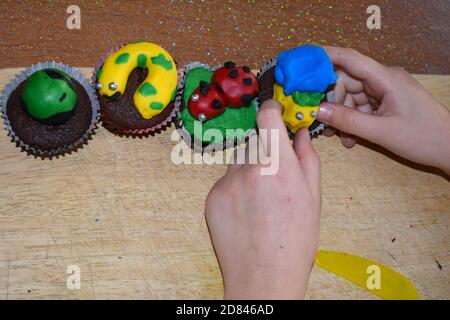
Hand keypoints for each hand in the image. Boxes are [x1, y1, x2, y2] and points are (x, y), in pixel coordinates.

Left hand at [205, 100, 320, 298]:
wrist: (263, 276)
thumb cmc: (296, 241)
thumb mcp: (313, 198)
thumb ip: (307, 159)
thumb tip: (300, 134)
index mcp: (279, 165)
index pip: (267, 117)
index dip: (270, 110)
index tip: (272, 113)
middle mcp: (249, 168)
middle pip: (253, 141)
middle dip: (264, 150)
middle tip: (273, 177)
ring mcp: (226, 182)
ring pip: (238, 161)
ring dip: (248, 169)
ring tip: (259, 199)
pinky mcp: (212, 197)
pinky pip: (225, 181)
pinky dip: (234, 188)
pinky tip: (245, 211)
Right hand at [318, 46, 449, 173]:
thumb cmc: (423, 137)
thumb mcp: (381, 132)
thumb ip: (348, 121)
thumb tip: (318, 110)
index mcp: (386, 78)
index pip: (350, 59)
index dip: (325, 57)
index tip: (303, 62)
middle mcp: (384, 80)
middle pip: (346, 82)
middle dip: (331, 102)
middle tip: (320, 122)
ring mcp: (385, 92)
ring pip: (351, 98)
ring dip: (342, 117)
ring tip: (339, 138)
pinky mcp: (386, 104)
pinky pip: (361, 108)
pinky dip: (353, 122)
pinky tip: (351, 139)